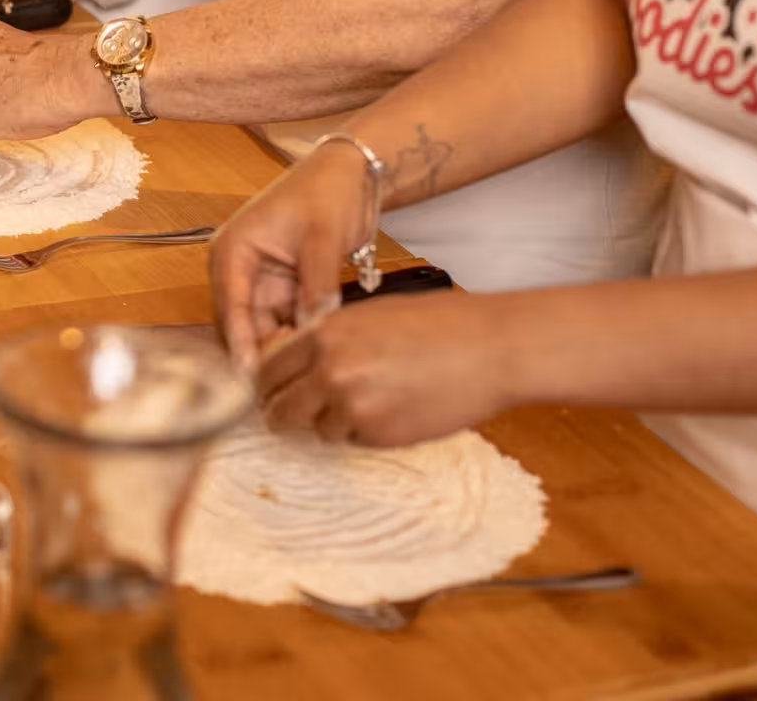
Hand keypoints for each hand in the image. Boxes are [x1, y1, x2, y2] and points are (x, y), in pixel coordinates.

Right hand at [208, 143, 378, 371]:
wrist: (350, 174)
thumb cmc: (327, 192)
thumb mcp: (323, 237)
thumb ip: (317, 285)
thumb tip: (316, 330)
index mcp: (233, 251)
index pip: (230, 306)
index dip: (241, 343)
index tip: (252, 377)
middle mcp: (239, 271)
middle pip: (242, 325)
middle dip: (261, 353)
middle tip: (285, 387)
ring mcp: (261, 282)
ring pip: (263, 329)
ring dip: (281, 349)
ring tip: (301, 378)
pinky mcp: (283, 290)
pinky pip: (285, 323)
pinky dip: (297, 338)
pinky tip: (313, 360)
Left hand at [254, 292, 517, 446]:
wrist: (490, 348)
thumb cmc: (437, 324)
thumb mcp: (370, 316)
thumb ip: (329, 339)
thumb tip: (296, 363)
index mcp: (324, 335)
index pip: (268, 370)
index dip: (267, 385)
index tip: (269, 394)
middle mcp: (329, 371)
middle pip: (280, 408)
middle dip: (284, 414)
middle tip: (291, 417)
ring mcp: (353, 407)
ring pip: (317, 429)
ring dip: (330, 423)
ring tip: (366, 404)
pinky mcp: (379, 435)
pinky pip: (354, 441)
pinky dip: (364, 432)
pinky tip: (393, 411)